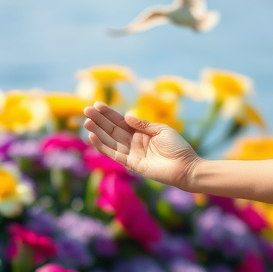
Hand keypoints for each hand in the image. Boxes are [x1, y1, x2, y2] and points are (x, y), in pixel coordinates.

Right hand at [83, 102, 199, 187]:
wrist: (186, 167)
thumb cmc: (178, 147)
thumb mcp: (161, 130)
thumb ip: (143, 124)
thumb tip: (127, 116)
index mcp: (141, 132)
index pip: (121, 121)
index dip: (108, 113)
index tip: (96, 104)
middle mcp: (134, 141)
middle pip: (112, 129)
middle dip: (99, 120)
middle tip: (85, 110)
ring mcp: (131, 153)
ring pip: (110, 140)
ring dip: (97, 131)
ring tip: (86, 122)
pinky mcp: (131, 164)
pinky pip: (114, 154)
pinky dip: (102, 146)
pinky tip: (93, 137)